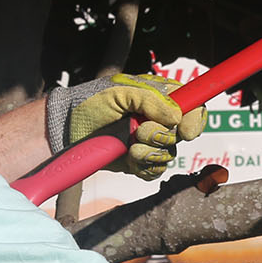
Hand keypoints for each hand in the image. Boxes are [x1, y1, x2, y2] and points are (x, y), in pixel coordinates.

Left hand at [50, 73, 206, 179]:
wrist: (66, 128)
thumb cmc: (90, 102)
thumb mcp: (119, 91)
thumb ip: (150, 99)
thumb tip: (176, 116)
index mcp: (159, 97)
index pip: (192, 105)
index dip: (195, 118)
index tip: (186, 131)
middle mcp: (157, 120)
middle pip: (182, 134)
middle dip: (162, 135)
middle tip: (140, 131)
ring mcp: (148, 142)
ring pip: (169, 154)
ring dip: (151, 152)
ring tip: (131, 146)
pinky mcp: (138, 161)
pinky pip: (154, 171)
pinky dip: (145, 166)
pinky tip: (130, 158)